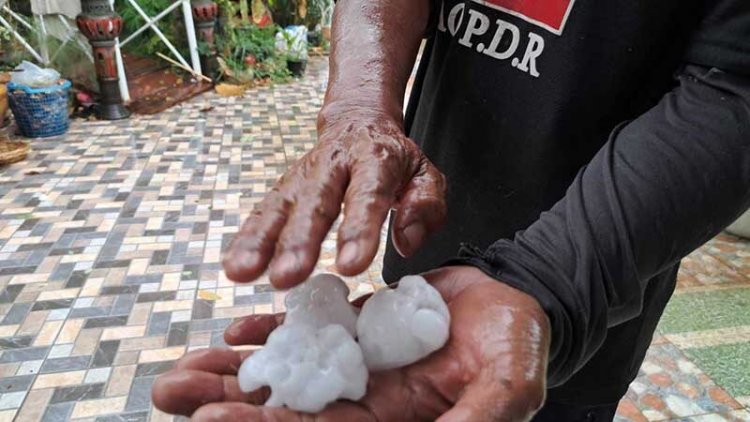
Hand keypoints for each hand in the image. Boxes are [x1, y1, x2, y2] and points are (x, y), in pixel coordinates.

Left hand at [152, 266, 550, 420]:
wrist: (514, 298)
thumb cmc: (517, 344)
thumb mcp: (506, 385)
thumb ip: (473, 418)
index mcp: (391, 420)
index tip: (210, 421)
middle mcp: (365, 399)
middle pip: (287, 409)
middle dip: (228, 403)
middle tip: (171, 391)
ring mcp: (356, 363)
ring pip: (287, 372)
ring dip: (236, 371)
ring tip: (185, 367)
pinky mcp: (356, 327)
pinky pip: (308, 330)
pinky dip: (273, 330)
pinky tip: (239, 328)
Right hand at [222, 111, 446, 287]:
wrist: (359, 125)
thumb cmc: (394, 160)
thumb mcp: (425, 173)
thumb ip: (425, 205)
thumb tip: (405, 241)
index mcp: (375, 159)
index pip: (367, 194)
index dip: (358, 229)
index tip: (350, 265)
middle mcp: (333, 165)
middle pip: (315, 201)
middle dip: (299, 240)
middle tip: (288, 276)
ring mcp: (304, 176)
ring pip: (280, 205)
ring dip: (260, 241)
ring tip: (243, 272)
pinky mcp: (285, 188)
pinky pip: (264, 212)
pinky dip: (248, 238)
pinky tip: (234, 266)